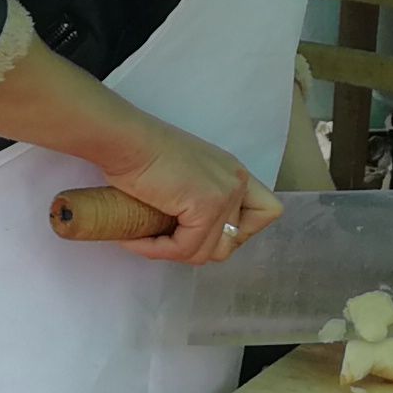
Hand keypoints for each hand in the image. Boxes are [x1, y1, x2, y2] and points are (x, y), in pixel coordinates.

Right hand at [97, 118, 280, 264]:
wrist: (125, 141)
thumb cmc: (141, 153)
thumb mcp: (184, 176)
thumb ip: (199, 198)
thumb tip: (192, 235)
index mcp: (234, 173)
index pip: (267, 212)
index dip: (239, 231)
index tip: (203, 229)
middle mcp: (236, 181)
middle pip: (235, 241)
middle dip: (200, 247)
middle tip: (168, 237)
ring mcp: (225, 194)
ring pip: (208, 252)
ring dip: (174, 252)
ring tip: (146, 239)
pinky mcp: (206, 208)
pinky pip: (184, 248)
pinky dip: (157, 250)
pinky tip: (136, 240)